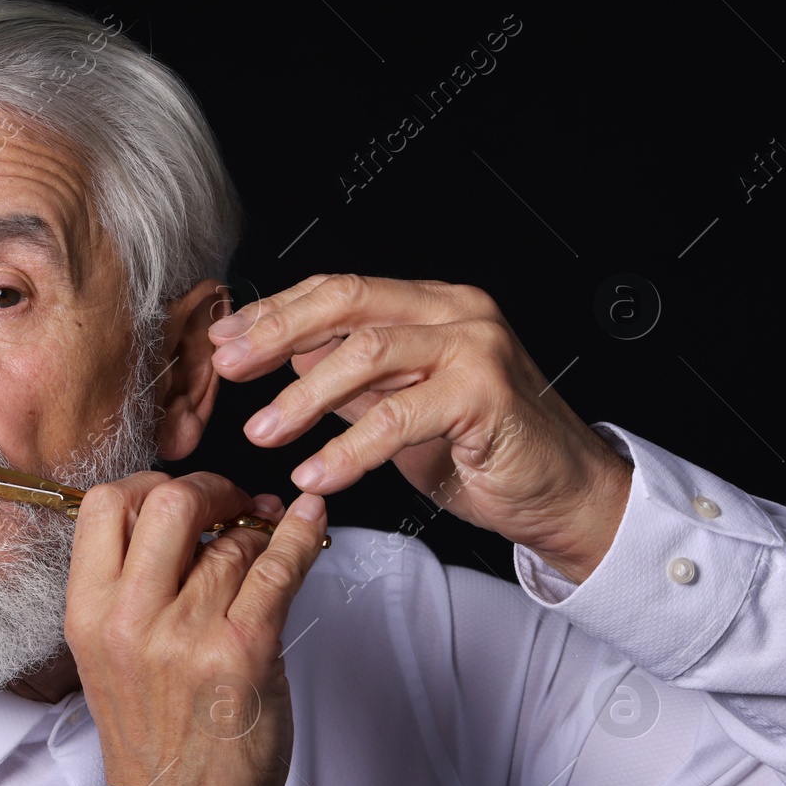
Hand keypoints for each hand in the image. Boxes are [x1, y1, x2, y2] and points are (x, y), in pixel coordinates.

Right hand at [64, 472, 327, 785]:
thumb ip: (130, 585)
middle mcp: (129, 619)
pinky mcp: (243, 651)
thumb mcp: (110, 654)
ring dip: (259, 529)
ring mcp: (185, 634)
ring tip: (269, 538)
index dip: (147, 484)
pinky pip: (279, 567)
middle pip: (166, 501)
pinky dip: (303, 534)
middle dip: (210, 489)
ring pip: (232, 540)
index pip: (101, 505)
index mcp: (88, 614)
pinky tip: (311, 522)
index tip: (179, 497)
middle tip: (232, 503)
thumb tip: (186, 513)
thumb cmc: (154, 736)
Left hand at [209, 274, 632, 582]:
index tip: (224, 341)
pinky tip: (315, 474)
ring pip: (368, 353)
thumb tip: (289, 355)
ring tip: (262, 433)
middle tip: (227, 369)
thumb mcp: (401, 408)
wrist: (561, 494)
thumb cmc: (484, 451)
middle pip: (347, 302)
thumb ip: (354, 380)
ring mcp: (475, 347)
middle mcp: (455, 312)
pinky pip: (399, 418)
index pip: (338, 291)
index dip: (274, 312)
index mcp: (430, 305)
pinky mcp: (486, 393)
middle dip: (276, 333)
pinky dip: (349, 449)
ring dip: (303, 397)